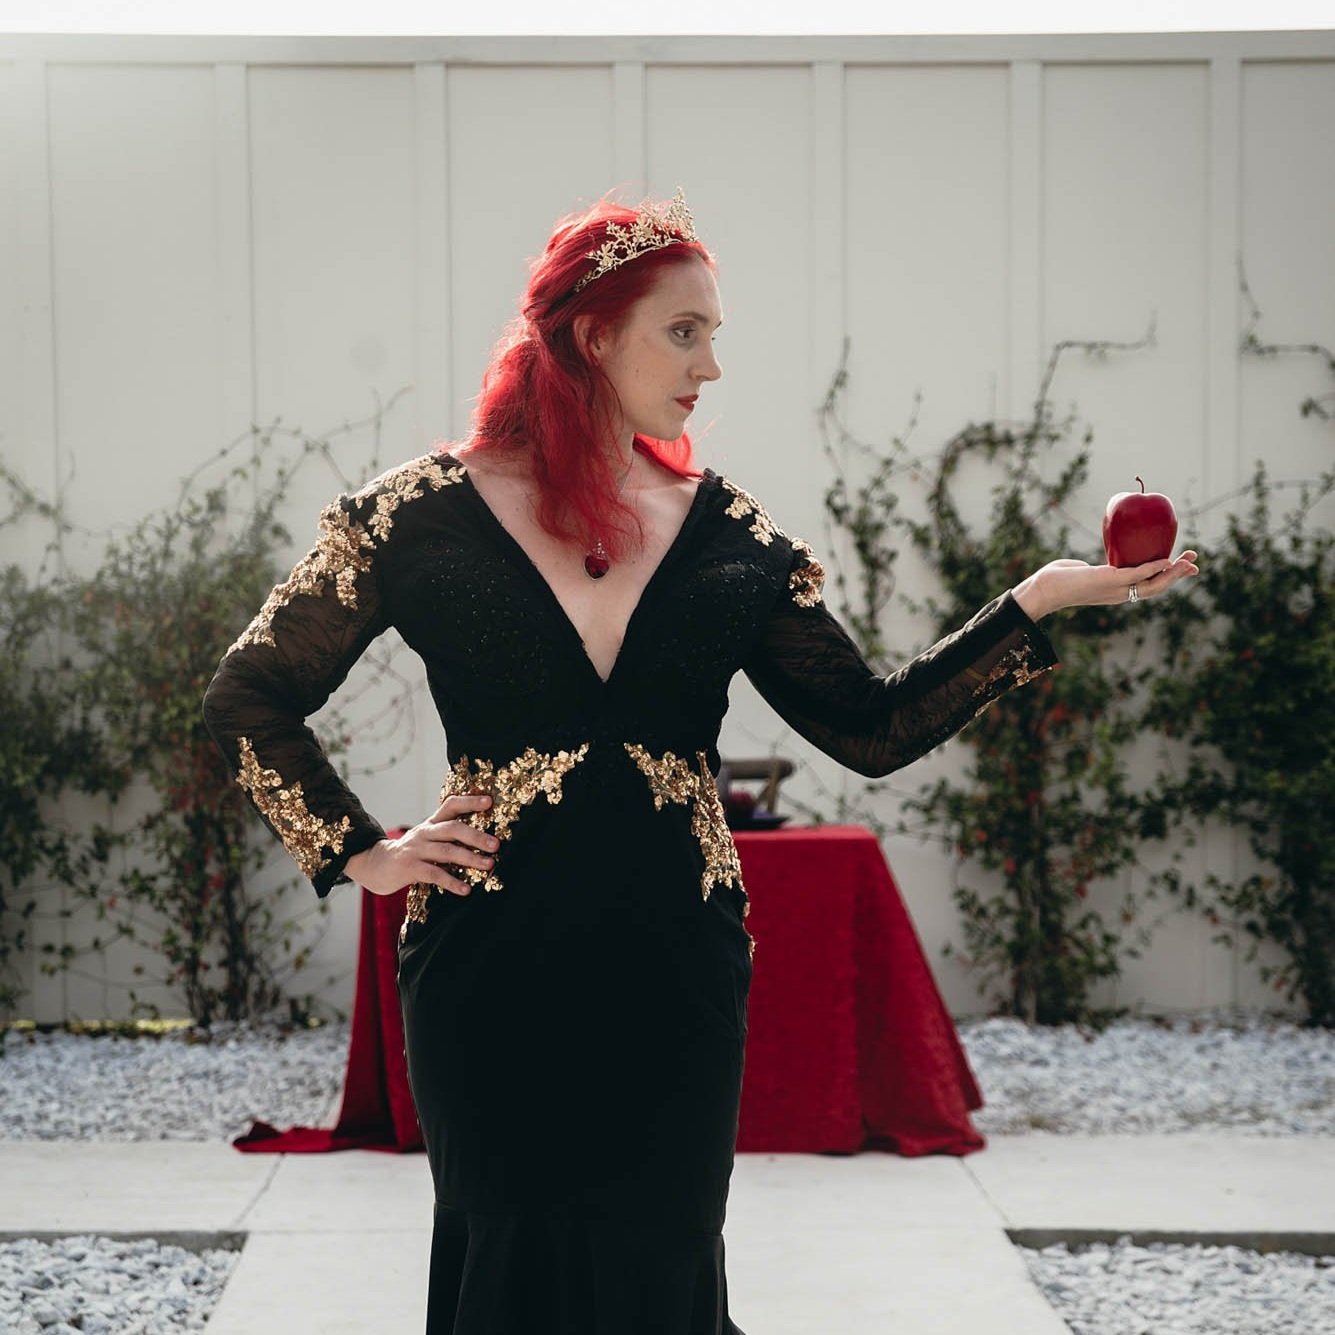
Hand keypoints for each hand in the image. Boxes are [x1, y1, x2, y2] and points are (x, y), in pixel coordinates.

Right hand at [345, 793, 498, 896]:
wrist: (377, 865)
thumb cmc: (412, 852)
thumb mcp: (428, 838)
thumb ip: (449, 835)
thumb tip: (484, 839)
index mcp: (432, 823)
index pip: (451, 804)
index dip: (469, 801)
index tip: (489, 801)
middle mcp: (425, 832)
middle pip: (453, 828)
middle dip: (476, 836)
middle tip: (496, 845)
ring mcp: (416, 849)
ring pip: (446, 851)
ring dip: (470, 858)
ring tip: (489, 865)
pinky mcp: (409, 868)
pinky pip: (434, 874)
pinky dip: (451, 882)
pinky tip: (465, 889)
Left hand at [1012, 551, 1198, 619]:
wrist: (1043, 590)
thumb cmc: (1058, 580)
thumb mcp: (1082, 573)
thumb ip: (1092, 570)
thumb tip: (1089, 564)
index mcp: (1117, 592)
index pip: (1149, 588)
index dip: (1168, 579)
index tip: (1184, 569)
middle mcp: (1120, 594)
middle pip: (1157, 588)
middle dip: (1178, 576)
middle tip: (1195, 563)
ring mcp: (1115, 589)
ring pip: (1152, 584)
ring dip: (1173, 573)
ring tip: (1189, 561)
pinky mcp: (1108, 581)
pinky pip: (1136, 574)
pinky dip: (1152, 568)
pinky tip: (1165, 560)